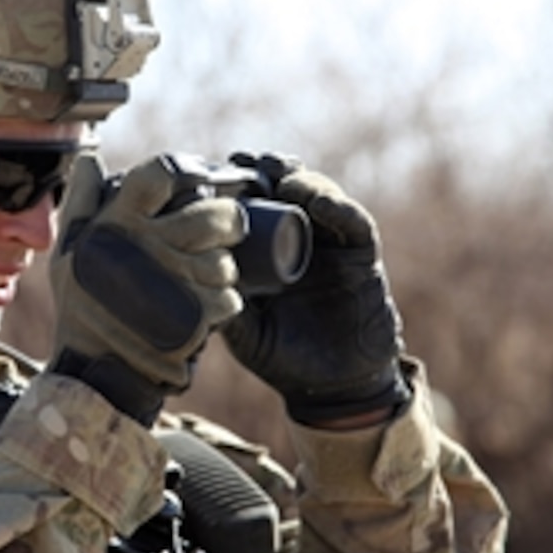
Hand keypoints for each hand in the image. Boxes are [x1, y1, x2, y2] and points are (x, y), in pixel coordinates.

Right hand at [48, 152, 244, 424]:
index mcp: (117, 221)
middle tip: (224, 229)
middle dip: (227, 220)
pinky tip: (209, 306)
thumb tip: (89, 158)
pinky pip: (229, 298)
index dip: (187, 169)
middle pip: (211, 215)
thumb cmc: (79, 306)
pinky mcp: (193, 316)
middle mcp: (145, 246)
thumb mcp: (68, 250)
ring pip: (225, 261)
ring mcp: (172, 282)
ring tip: (208, 276)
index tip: (198, 177)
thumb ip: (81, 202)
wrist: (91, 371)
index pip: (162, 173)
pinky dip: (225, 302)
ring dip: (224, 268)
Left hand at [221, 153, 410, 425]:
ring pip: (321, 196)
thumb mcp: (244, 331)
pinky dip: (339, 208)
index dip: (240, 181)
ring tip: (282, 178)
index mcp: (270, 249)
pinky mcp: (362, 257)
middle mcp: (303, 239)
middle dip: (269, 169)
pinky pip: (355, 224)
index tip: (218, 168)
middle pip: (288, 188)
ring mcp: (333, 244)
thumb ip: (225, 308)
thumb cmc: (283, 359)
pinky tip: (319, 204)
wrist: (333, 389)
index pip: (257, 202)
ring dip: (302, 181)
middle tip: (249, 163)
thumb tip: (190, 283)